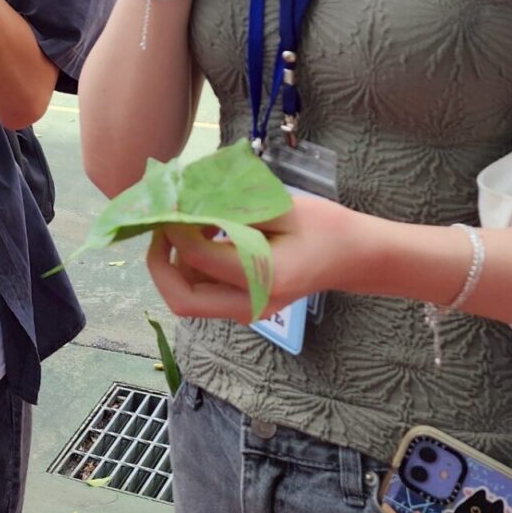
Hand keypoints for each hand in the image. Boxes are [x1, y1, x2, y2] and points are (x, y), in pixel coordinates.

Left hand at [145, 193, 371, 321]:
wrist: (352, 256)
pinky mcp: (244, 306)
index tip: (167, 203)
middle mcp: (252, 303)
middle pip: (183, 300)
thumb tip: (183, 202)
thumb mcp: (279, 207)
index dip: (174, 229)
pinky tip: (198, 237)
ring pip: (189, 299)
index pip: (198, 258)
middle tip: (159, 228)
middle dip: (159, 264)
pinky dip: (189, 268)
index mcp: (264, 277)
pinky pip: (203, 293)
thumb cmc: (322, 226)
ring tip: (180, 227)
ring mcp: (248, 310)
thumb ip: (231, 209)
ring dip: (172, 266)